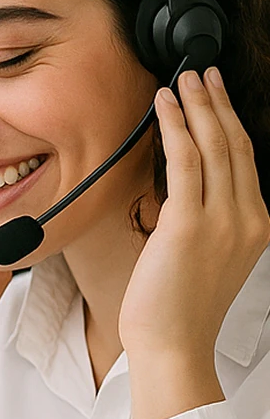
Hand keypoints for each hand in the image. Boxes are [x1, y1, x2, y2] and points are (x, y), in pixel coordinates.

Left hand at [121, 68, 269, 418]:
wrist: (172, 345)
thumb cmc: (177, 309)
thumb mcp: (206, 259)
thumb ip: (206, 224)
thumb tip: (184, 197)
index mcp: (255, 226)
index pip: (245, 161)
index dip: (230, 122)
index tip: (216, 97)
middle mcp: (247, 218)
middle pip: (235, 145)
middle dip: (218, 104)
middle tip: (203, 74)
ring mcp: (222, 220)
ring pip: (214, 146)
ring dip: (198, 106)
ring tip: (184, 80)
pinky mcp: (189, 223)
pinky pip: (185, 160)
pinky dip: (175, 126)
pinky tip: (163, 105)